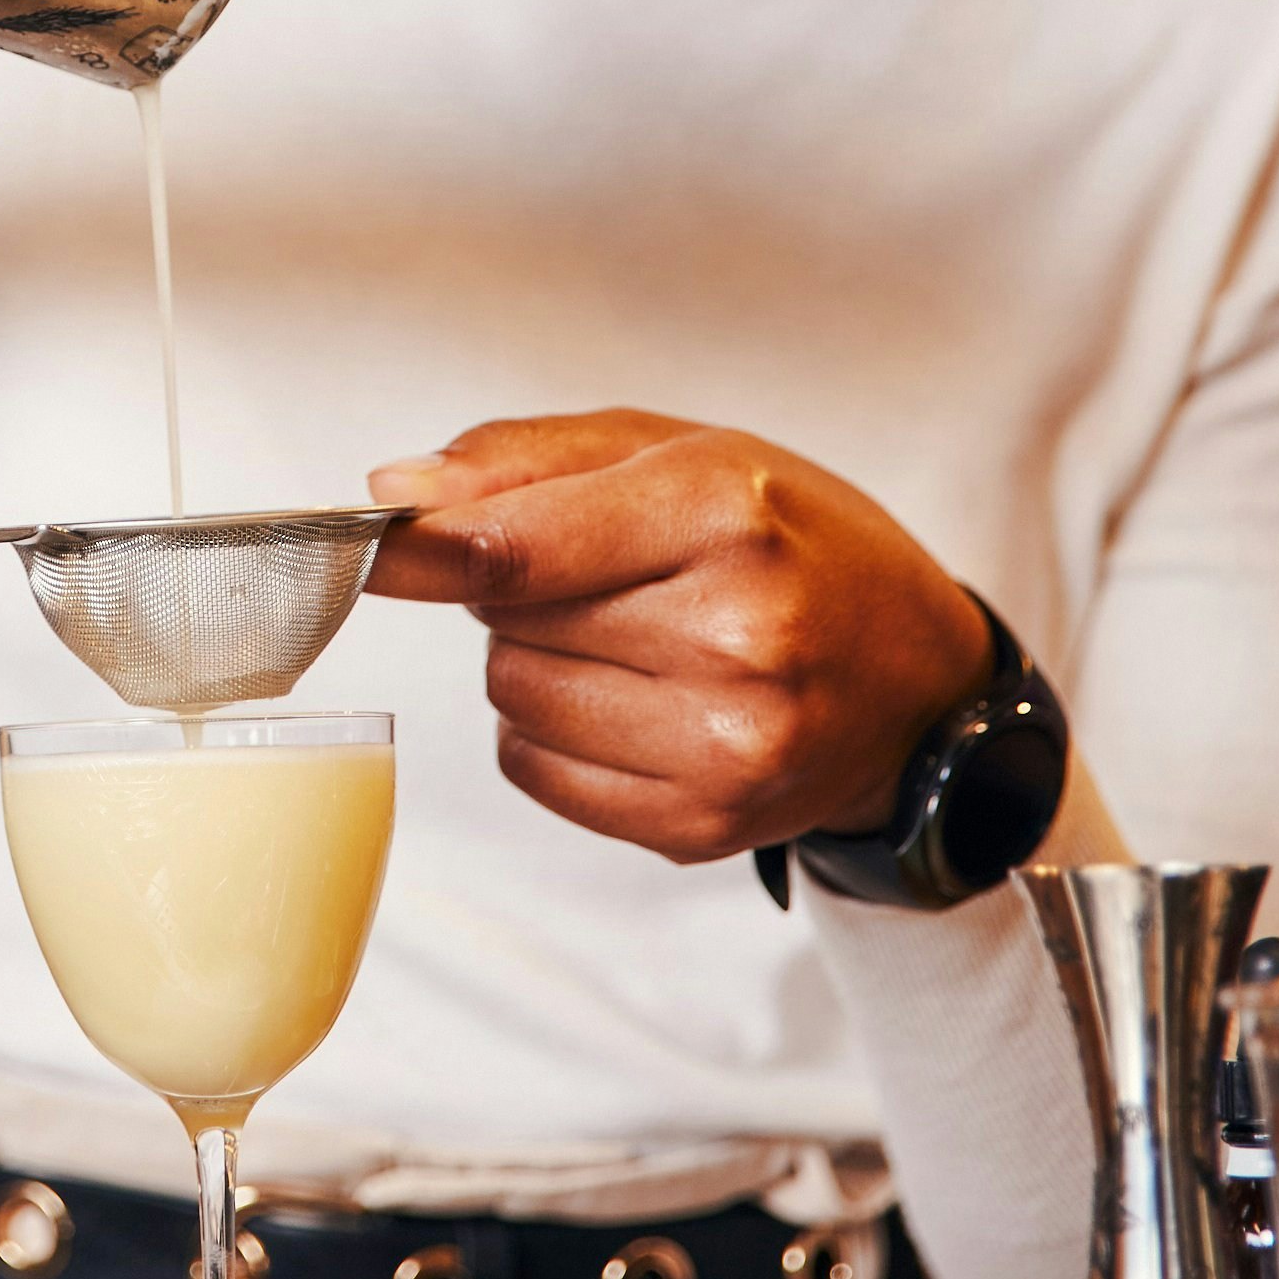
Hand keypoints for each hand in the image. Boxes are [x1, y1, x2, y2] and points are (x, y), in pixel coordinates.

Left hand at [366, 410, 993, 864]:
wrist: (917, 682)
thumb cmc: (795, 547)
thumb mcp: (682, 453)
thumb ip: (523, 462)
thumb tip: (394, 496)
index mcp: (729, 516)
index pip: (519, 550)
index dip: (423, 552)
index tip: (361, 551)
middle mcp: (739, 636)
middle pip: (504, 619)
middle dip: (522, 590)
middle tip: (613, 577)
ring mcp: (726, 745)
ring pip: (511, 695)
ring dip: (537, 661)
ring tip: (634, 640)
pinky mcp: (700, 825)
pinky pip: (534, 768)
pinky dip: (554, 733)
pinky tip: (636, 703)